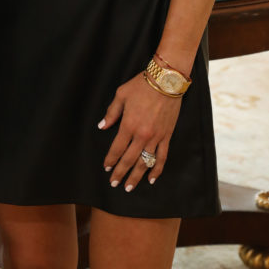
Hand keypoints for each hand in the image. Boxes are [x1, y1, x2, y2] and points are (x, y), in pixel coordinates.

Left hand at [98, 74, 181, 191]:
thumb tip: (102, 126)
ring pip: (145, 163)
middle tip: (114, 183)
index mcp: (128, 125)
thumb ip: (111, 113)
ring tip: (129, 187)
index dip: (111, 159)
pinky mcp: (167, 136)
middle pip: (129, 159)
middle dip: (120, 173)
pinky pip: (162, 157)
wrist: (166, 81)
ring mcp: (156, 138)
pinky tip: (151, 179)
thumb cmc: (141, 85)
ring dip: (136, 176)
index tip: (106, 167)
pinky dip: (157, 170)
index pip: (117, 148)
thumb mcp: (121, 95)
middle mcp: (142, 135)